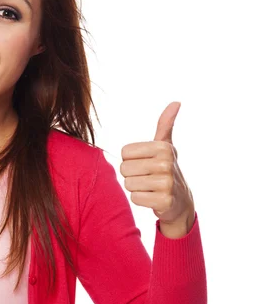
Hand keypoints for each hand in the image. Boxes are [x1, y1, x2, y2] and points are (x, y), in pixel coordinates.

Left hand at [120, 102, 194, 231]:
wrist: (179, 200)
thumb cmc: (165, 168)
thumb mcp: (165, 145)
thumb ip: (165, 124)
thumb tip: (176, 102)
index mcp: (163, 147)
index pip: (124, 152)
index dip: (130, 159)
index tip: (145, 162)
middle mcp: (167, 163)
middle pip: (124, 168)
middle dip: (132, 174)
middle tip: (147, 177)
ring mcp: (167, 183)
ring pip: (128, 183)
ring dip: (136, 187)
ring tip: (149, 187)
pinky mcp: (164, 201)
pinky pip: (135, 198)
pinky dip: (140, 199)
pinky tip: (152, 197)